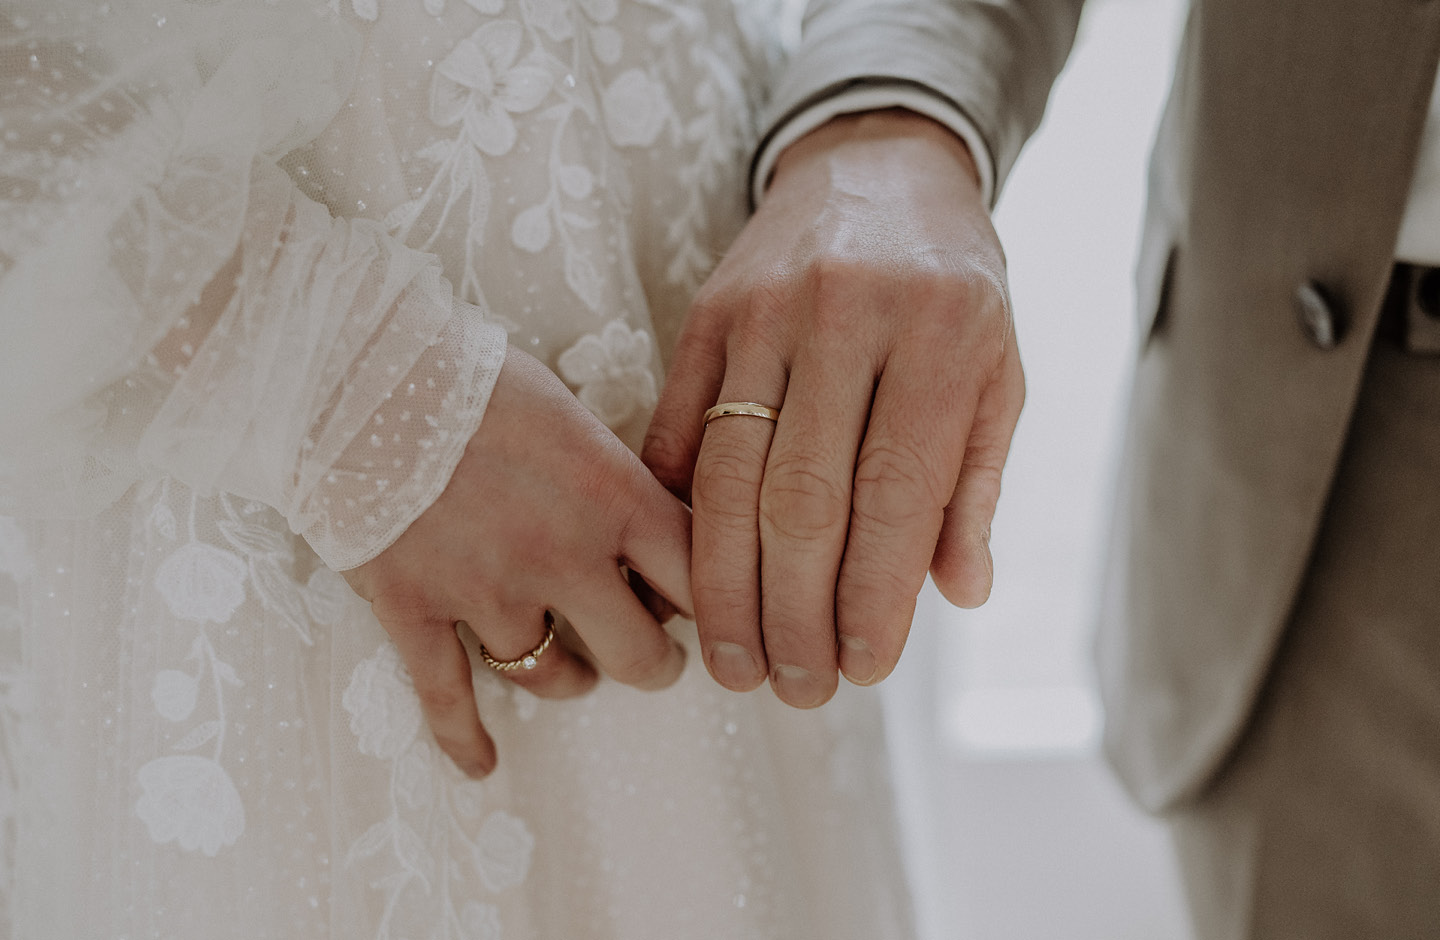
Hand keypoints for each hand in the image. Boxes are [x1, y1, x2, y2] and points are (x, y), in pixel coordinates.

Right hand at [344, 348, 692, 775]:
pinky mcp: (416, 610)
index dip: (711, 604)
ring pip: (555, 679)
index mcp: (613, 497)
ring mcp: (488, 591)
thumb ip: (612, 473)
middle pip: (642, 656)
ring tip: (571, 669)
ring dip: (570, 680)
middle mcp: (564, 556)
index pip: (700, 577)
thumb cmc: (469, 372)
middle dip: (653, 664)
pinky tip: (482, 766)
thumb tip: (645, 516)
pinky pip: (447, 699)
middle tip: (648, 656)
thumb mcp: (568, 410)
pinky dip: (465, 740)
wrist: (356, 369)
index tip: (702, 608)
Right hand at [643, 109, 1022, 706]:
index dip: (874, 596)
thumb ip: (974, 480)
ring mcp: (765, 311)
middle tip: (792, 686)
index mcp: (943, 335)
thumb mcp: (999, 368)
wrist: (877, 166)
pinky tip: (678, 575)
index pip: (896, 494)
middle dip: (794, 611)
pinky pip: (677, 424)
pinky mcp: (707, 312)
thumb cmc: (954, 285)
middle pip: (803, 498)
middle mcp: (849, 318)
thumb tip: (956, 592)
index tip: (862, 668)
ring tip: (733, 659)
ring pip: (729, 474)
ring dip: (725, 583)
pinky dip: (674, 511)